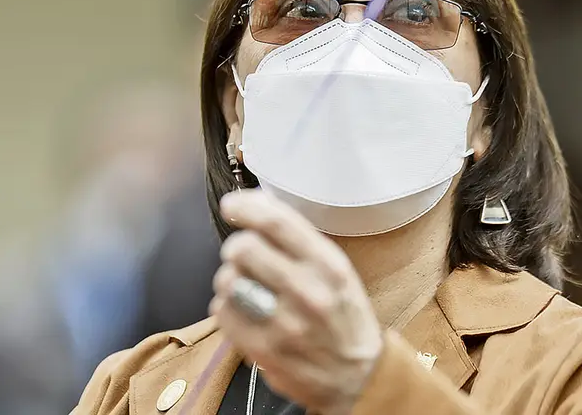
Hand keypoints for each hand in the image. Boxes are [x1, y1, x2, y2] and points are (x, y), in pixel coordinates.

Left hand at [210, 190, 382, 414]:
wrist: (358, 377)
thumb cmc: (344, 317)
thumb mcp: (337, 272)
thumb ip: (301, 242)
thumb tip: (258, 207)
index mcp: (329, 266)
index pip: (277, 223)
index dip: (246, 207)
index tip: (232, 205)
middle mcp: (308, 292)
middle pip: (244, 248)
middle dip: (237, 247)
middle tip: (243, 256)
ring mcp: (283, 324)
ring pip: (228, 280)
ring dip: (231, 278)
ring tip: (247, 287)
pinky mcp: (263, 350)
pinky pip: (222, 312)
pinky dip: (227, 306)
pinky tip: (245, 311)